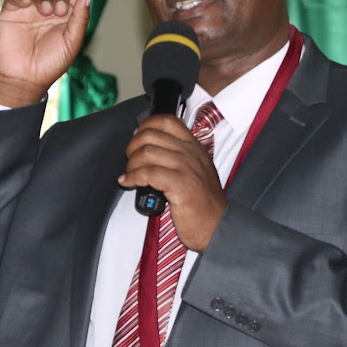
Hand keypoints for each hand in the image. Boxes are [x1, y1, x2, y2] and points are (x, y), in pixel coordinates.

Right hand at [0, 0, 94, 107]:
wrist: (24, 78)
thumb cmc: (50, 64)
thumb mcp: (71, 43)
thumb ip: (80, 19)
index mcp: (67, 16)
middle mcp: (49, 9)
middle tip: (60, 10)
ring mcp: (30, 9)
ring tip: (45, 12)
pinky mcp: (12, 11)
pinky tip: (27, 4)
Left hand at [119, 116, 227, 253]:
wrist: (217, 225)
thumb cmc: (204, 204)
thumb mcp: (196, 171)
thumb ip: (178, 157)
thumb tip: (149, 150)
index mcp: (194, 147)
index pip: (167, 121)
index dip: (145, 126)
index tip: (136, 137)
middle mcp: (190, 153)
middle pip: (151, 135)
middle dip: (133, 146)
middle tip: (130, 159)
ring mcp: (186, 168)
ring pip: (146, 153)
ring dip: (131, 164)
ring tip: (130, 174)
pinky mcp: (179, 184)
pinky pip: (147, 173)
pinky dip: (132, 177)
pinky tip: (129, 182)